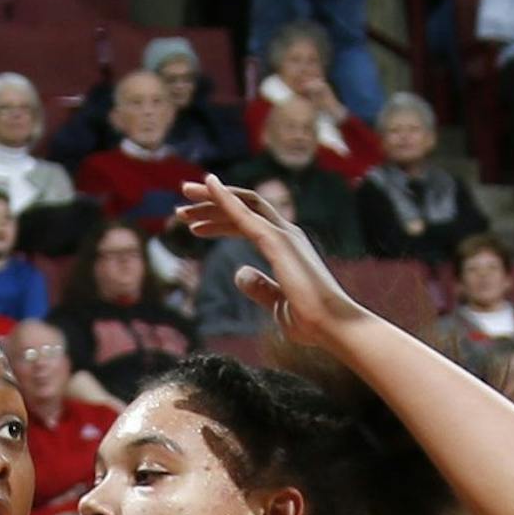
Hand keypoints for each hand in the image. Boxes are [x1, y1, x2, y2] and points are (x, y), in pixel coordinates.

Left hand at [178, 175, 362, 347]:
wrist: (333, 326)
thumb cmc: (310, 321)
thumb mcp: (276, 304)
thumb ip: (259, 287)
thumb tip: (239, 273)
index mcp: (285, 246)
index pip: (247, 223)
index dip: (219, 220)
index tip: (194, 226)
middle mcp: (286, 233)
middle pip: (243, 208)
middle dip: (210, 204)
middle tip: (181, 207)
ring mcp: (284, 235)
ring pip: (243, 206)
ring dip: (211, 200)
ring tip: (183, 201)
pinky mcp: (279, 243)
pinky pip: (247, 215)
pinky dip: (227, 199)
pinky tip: (210, 188)